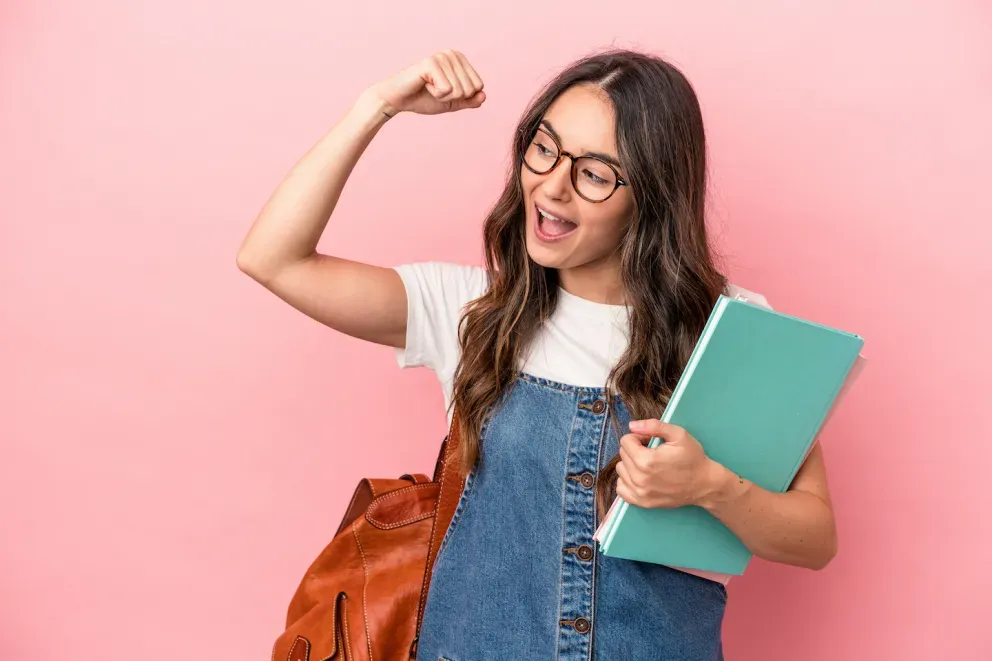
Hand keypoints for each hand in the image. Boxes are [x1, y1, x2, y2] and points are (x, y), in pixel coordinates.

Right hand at [362, 50, 485, 117]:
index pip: (478, 86)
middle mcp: (452, 54)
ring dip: (443, 96)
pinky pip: (446, 90)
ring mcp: (441, 57)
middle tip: (435, 90)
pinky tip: (424, 85)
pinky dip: (435, 94)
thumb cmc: (424, 98)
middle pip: (470, 89)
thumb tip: (483, 96)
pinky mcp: (431, 63)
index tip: (444, 91)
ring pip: (459, 91)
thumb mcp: (452, 102)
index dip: (462, 97)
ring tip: (428, 87)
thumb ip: (469, 101)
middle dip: (452, 97)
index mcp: (460, 60)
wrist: (399, 100)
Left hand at [615, 419, 728, 508]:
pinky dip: (627, 481)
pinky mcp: (642, 502)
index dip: (638, 437)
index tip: (650, 441)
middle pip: (622, 455)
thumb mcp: (678, 434)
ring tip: (648, 465)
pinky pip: (621, 489)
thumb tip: (632, 426)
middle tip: (652, 452)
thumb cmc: (692, 458)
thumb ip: (654, 426)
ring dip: (630, 464)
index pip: (626, 441)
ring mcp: (640, 493)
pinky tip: (640, 477)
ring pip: (621, 471)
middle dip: (635, 449)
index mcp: (646, 460)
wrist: (704, 485)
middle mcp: (639, 478)